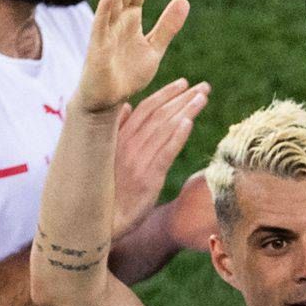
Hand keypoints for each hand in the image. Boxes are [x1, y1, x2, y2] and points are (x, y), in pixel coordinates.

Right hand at [75, 0, 187, 115]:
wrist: (107, 99)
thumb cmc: (127, 74)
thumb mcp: (154, 49)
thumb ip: (168, 26)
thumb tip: (184, 1)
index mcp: (131, 20)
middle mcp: (117, 22)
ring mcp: (106, 33)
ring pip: (112, 3)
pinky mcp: (98, 48)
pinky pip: (101, 26)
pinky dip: (106, 10)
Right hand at [111, 77, 210, 235]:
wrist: (101, 222)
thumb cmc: (105, 189)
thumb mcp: (108, 156)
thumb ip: (119, 130)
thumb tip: (128, 106)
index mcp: (117, 138)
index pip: (144, 108)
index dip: (165, 94)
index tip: (183, 83)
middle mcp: (128, 145)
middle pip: (158, 114)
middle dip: (182, 98)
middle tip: (203, 86)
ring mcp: (138, 161)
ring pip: (165, 129)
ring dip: (186, 110)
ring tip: (203, 97)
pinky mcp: (148, 179)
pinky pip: (165, 153)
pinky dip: (177, 136)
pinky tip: (190, 122)